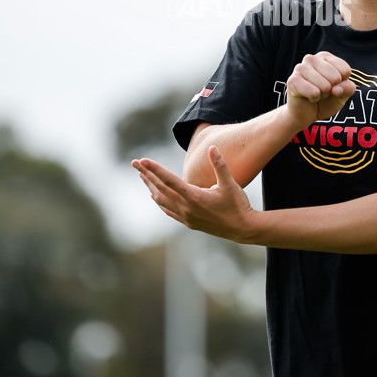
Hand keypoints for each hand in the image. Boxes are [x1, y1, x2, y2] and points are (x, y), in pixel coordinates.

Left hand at [132, 146, 255, 242]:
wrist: (242, 229)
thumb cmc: (237, 204)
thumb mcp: (230, 183)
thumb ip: (219, 165)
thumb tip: (212, 148)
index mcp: (194, 197)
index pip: (169, 180)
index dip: (155, 169)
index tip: (143, 160)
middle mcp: (186, 208)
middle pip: (161, 189)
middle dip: (147, 174)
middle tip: (134, 163)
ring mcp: (186, 217)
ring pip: (162, 200)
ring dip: (150, 186)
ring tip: (141, 176)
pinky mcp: (189, 222)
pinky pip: (168, 210)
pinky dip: (159, 201)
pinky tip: (154, 196)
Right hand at [286, 51, 356, 127]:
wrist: (306, 114)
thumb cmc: (325, 100)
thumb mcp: (343, 94)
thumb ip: (348, 88)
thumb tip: (335, 89)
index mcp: (325, 57)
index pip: (345, 70)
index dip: (342, 83)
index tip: (332, 86)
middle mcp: (311, 58)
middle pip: (335, 77)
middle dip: (331, 90)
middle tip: (321, 91)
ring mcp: (300, 68)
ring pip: (325, 86)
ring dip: (322, 95)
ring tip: (314, 93)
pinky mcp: (292, 81)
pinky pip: (314, 92)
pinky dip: (314, 99)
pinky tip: (307, 97)